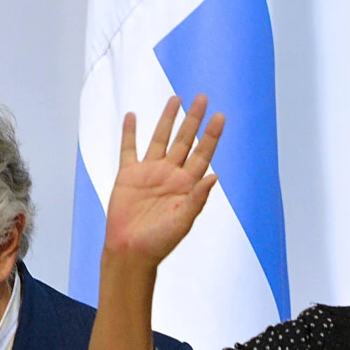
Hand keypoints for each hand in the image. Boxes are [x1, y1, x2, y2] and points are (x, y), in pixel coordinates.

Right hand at [106, 95, 224, 266]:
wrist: (131, 251)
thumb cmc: (160, 241)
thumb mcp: (183, 220)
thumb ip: (198, 198)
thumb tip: (215, 177)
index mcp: (187, 184)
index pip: (203, 153)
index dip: (211, 135)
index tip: (220, 116)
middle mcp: (170, 174)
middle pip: (184, 140)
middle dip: (193, 119)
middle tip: (202, 98)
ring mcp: (149, 172)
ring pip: (160, 138)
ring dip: (168, 119)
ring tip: (176, 99)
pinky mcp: (128, 175)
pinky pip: (129, 149)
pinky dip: (130, 133)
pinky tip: (133, 117)